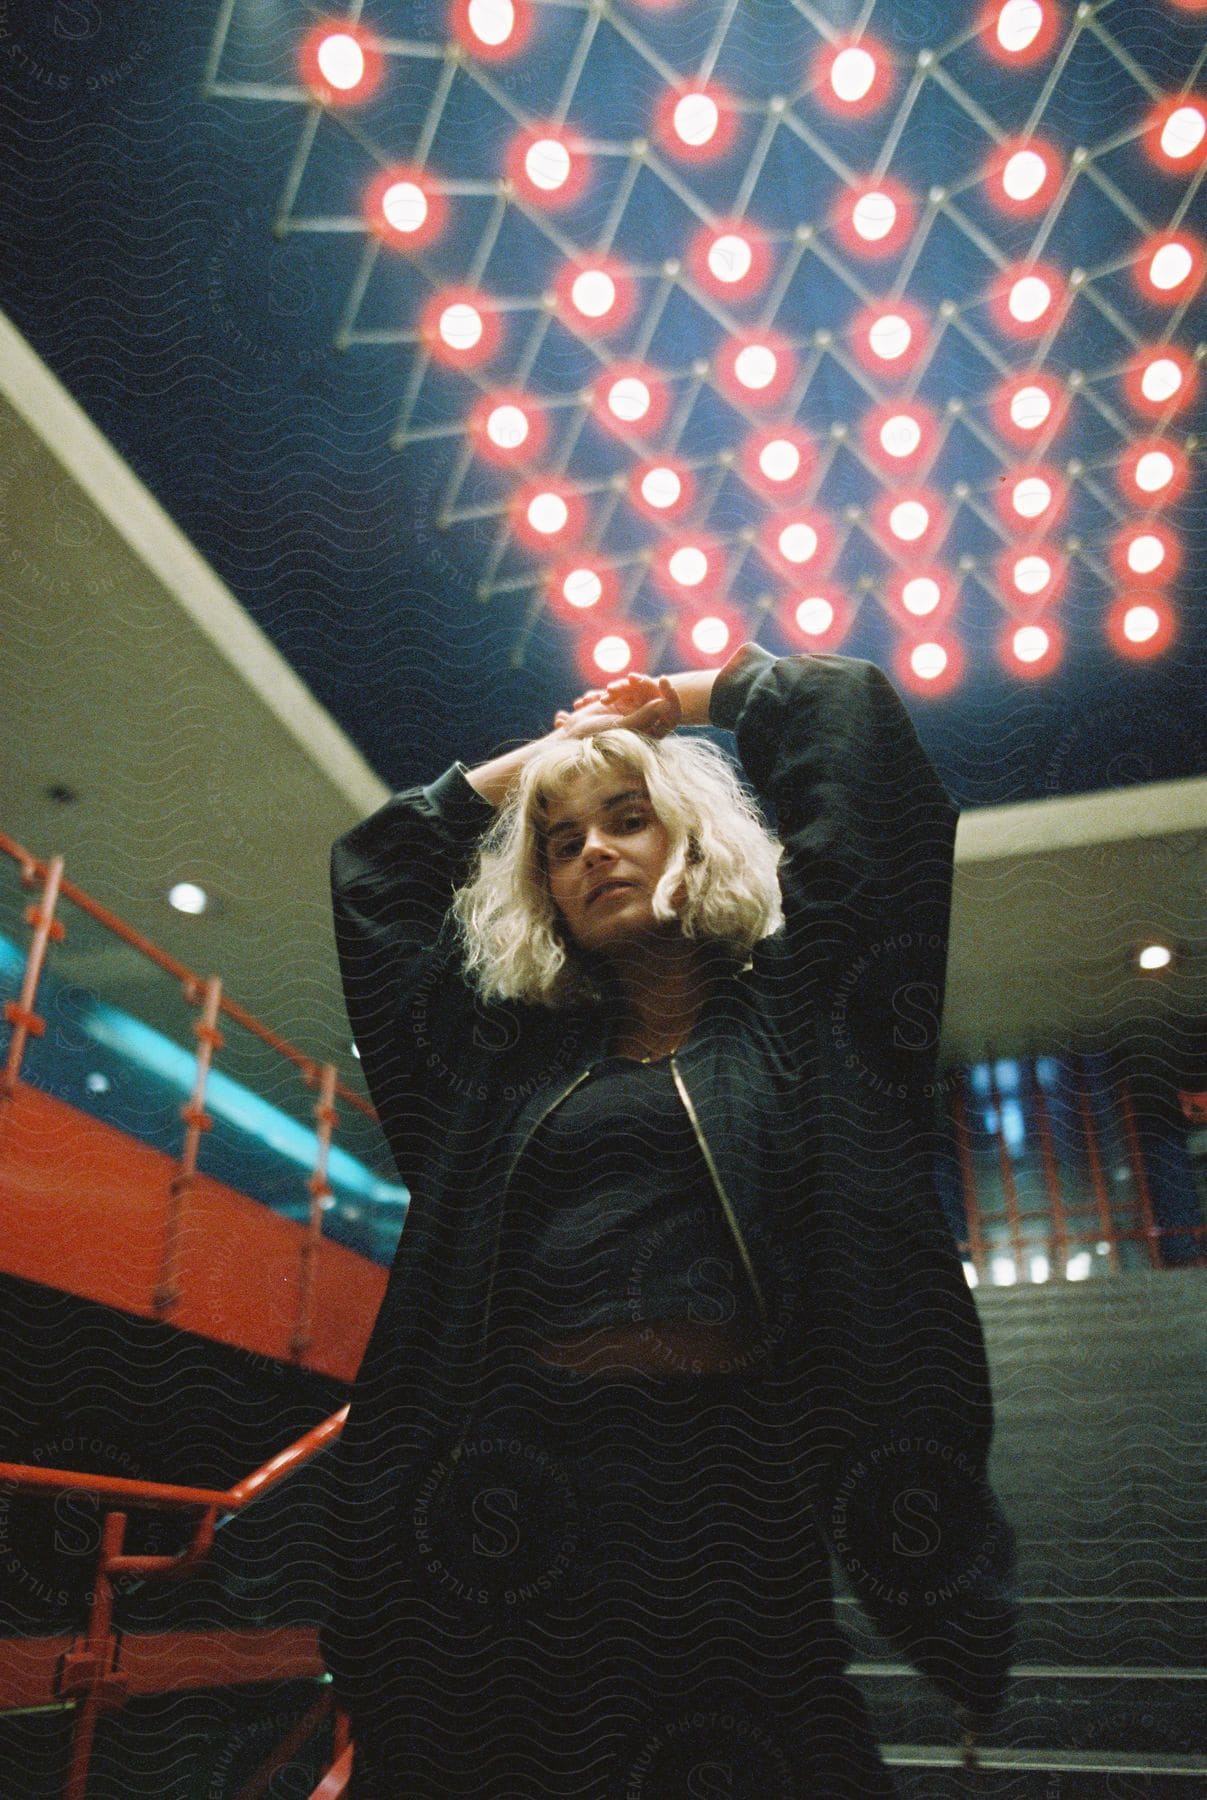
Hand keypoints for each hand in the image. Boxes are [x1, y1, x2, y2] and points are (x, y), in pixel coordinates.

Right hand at [552, 674, 681, 739]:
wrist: (574, 735)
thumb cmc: (597, 736)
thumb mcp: (623, 725)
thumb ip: (644, 715)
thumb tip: (665, 703)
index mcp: (652, 734)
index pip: (672, 716)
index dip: (672, 698)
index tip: (664, 681)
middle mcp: (646, 724)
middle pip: (659, 701)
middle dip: (649, 687)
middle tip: (637, 678)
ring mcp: (635, 712)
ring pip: (642, 693)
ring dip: (631, 686)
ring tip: (616, 687)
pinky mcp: (623, 703)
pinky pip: (628, 690)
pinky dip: (620, 687)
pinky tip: (607, 691)